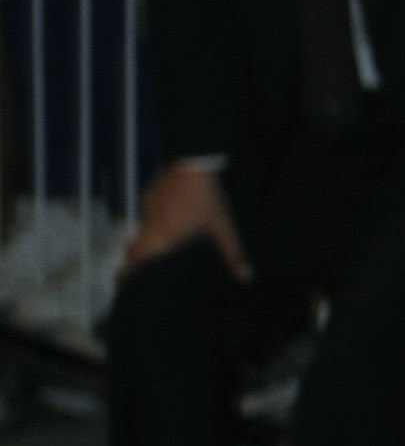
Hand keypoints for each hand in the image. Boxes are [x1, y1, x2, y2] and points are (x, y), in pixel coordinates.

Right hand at [125, 161, 246, 279]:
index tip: (117, 280)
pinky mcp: (147, 196)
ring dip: (143, 239)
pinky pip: (145, 215)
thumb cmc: (208, 199)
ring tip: (150, 246)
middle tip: (130, 269)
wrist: (194, 165)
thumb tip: (247, 277)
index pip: (135, 259)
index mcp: (163, 238)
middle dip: (132, 258)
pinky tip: (165, 220)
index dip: (123, 271)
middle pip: (133, 247)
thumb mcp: (222, 227)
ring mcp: (146, 210)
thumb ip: (233, 253)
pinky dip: (151, 222)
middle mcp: (148, 226)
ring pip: (139, 230)